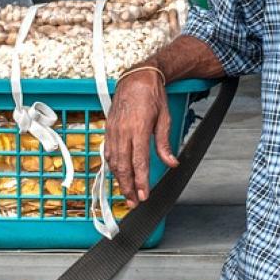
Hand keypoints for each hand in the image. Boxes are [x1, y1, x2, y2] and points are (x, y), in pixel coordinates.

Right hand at [104, 69, 178, 207]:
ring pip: (113, 161)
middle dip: (128, 187)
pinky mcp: (108, 128)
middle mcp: (123, 130)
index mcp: (139, 128)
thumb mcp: (165, 118)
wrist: (136, 77)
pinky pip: (108, 152)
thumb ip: (164, 143)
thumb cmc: (152, 95)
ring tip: (127, 193)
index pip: (139, 162)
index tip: (144, 195)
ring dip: (119, 179)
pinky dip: (112, 166)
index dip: (141, 181)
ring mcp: (113, 130)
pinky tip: (117, 174)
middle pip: (123, 166)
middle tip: (134, 202)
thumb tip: (171, 163)